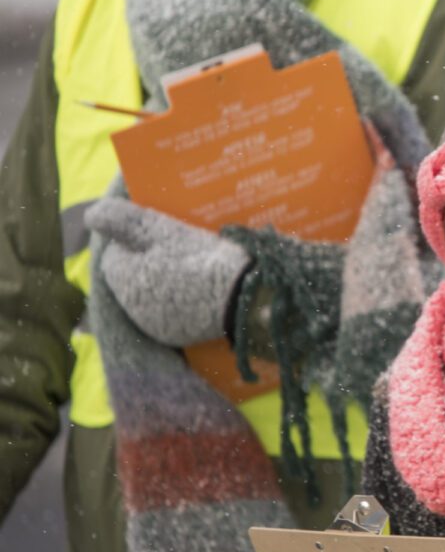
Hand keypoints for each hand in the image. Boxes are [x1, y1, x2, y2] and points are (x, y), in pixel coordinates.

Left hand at [85, 197, 248, 345]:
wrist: (246, 297)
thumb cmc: (201, 258)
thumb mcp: (162, 229)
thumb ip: (124, 220)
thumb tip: (91, 214)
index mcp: (123, 280)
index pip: (115, 254)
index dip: (135, 240)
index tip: (161, 232)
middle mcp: (132, 309)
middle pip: (132, 276)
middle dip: (148, 262)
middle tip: (179, 247)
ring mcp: (156, 327)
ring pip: (151, 295)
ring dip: (163, 281)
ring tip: (193, 266)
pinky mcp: (181, 337)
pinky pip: (171, 313)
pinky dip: (180, 300)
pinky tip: (200, 288)